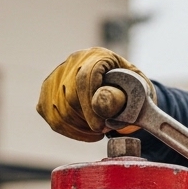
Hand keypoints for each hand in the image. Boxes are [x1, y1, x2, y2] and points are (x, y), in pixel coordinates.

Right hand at [36, 47, 150, 141]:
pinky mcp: (48, 91)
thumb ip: (127, 96)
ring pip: (59, 108)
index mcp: (98, 56)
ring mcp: (58, 75)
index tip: (100, 127)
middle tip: (104, 130)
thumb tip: (105, 107)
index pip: (86, 76)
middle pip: (70, 95)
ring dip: (79, 127)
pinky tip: (85, 133)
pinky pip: (52, 116)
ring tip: (98, 131)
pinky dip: (69, 130)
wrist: (120, 87)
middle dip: (87, 119)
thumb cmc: (132, 90)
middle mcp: (74, 61)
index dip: (91, 105)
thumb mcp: (139, 90)